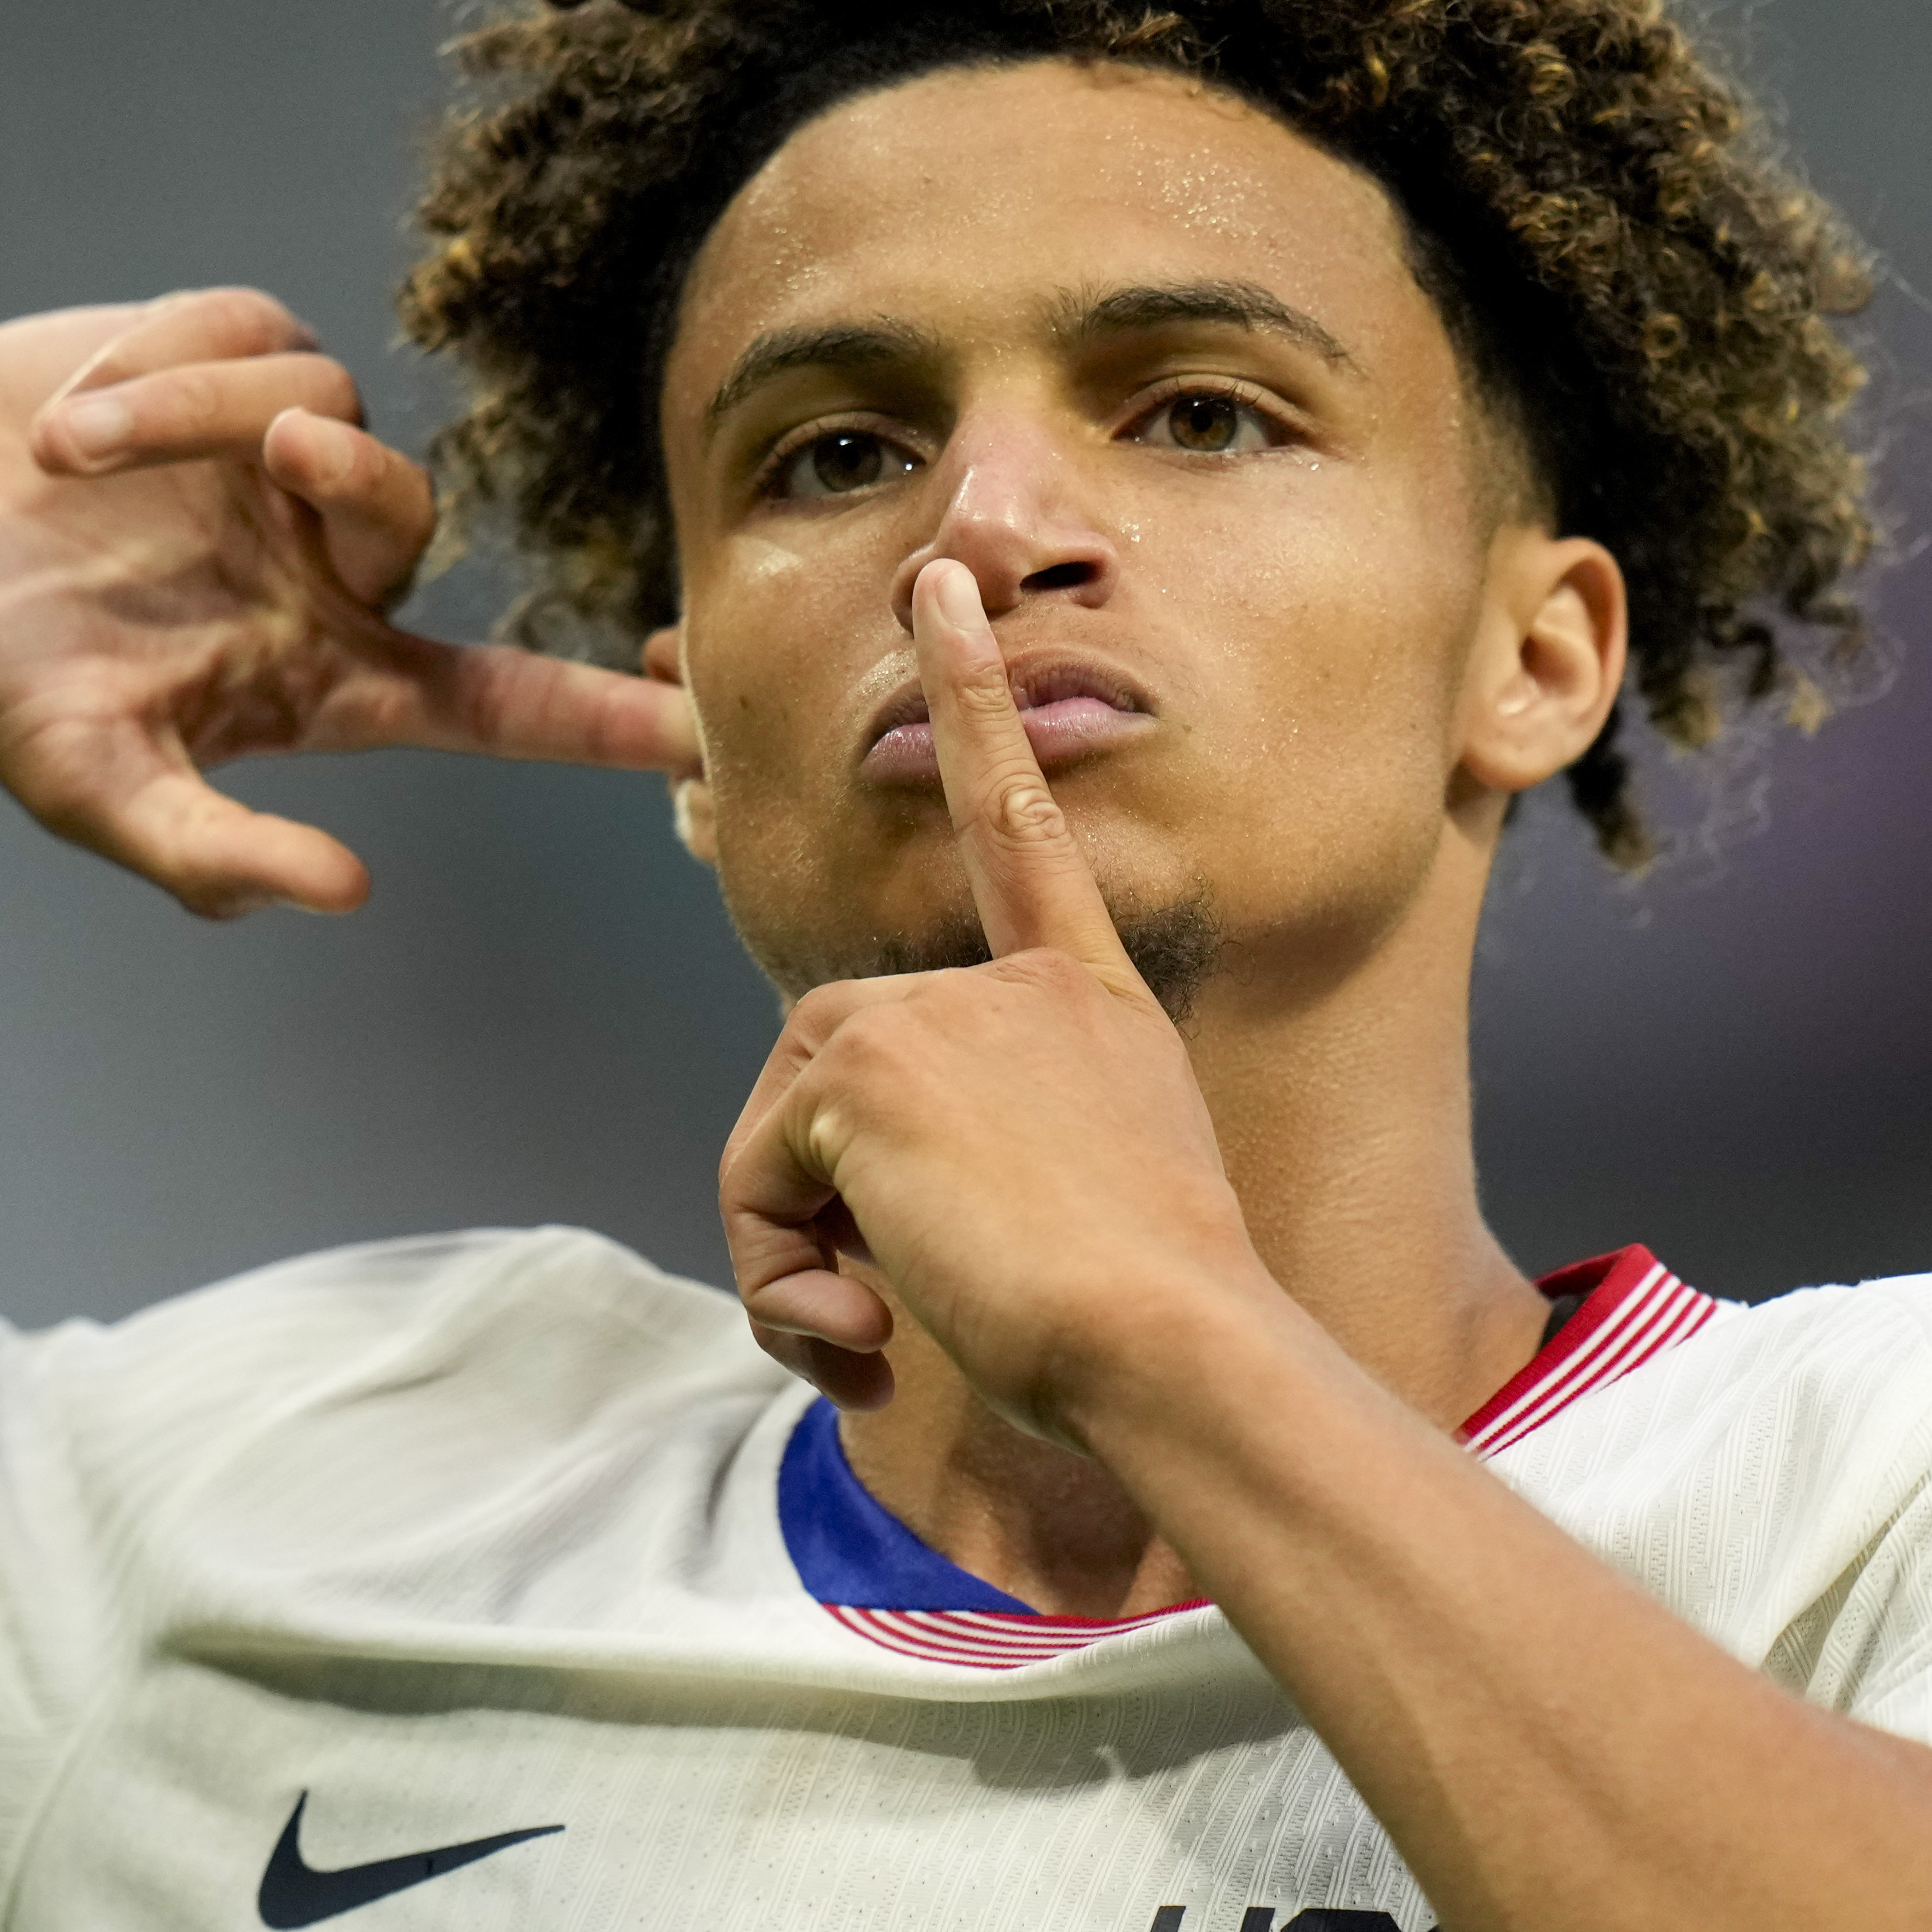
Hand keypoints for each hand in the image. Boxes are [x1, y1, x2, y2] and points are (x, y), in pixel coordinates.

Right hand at [0, 291, 692, 915]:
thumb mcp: (90, 788)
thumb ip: (210, 853)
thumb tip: (343, 896)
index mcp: (326, 674)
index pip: (504, 701)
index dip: (606, 716)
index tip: (709, 728)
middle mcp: (324, 562)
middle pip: (413, 509)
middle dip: (356, 476)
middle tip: (271, 450)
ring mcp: (274, 456)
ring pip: (319, 398)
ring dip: (191, 415)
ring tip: (67, 460)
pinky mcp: (221, 353)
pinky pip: (246, 326)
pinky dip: (158, 361)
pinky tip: (73, 414)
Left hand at [713, 560, 1268, 1427]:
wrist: (1174, 1343)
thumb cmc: (1152, 1323)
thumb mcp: (1096, 1206)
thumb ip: (995, 1165)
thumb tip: (856, 1232)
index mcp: (1087, 1002)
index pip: (1016, 828)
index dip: (972, 703)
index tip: (940, 589)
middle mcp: (1009, 986)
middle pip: (833, 1067)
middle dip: (826, 1200)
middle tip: (898, 1308)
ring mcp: (933, 1013)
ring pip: (784, 1134)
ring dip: (800, 1250)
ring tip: (895, 1324)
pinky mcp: (860, 1067)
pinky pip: (757, 1182)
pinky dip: (784, 1274)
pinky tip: (884, 1319)